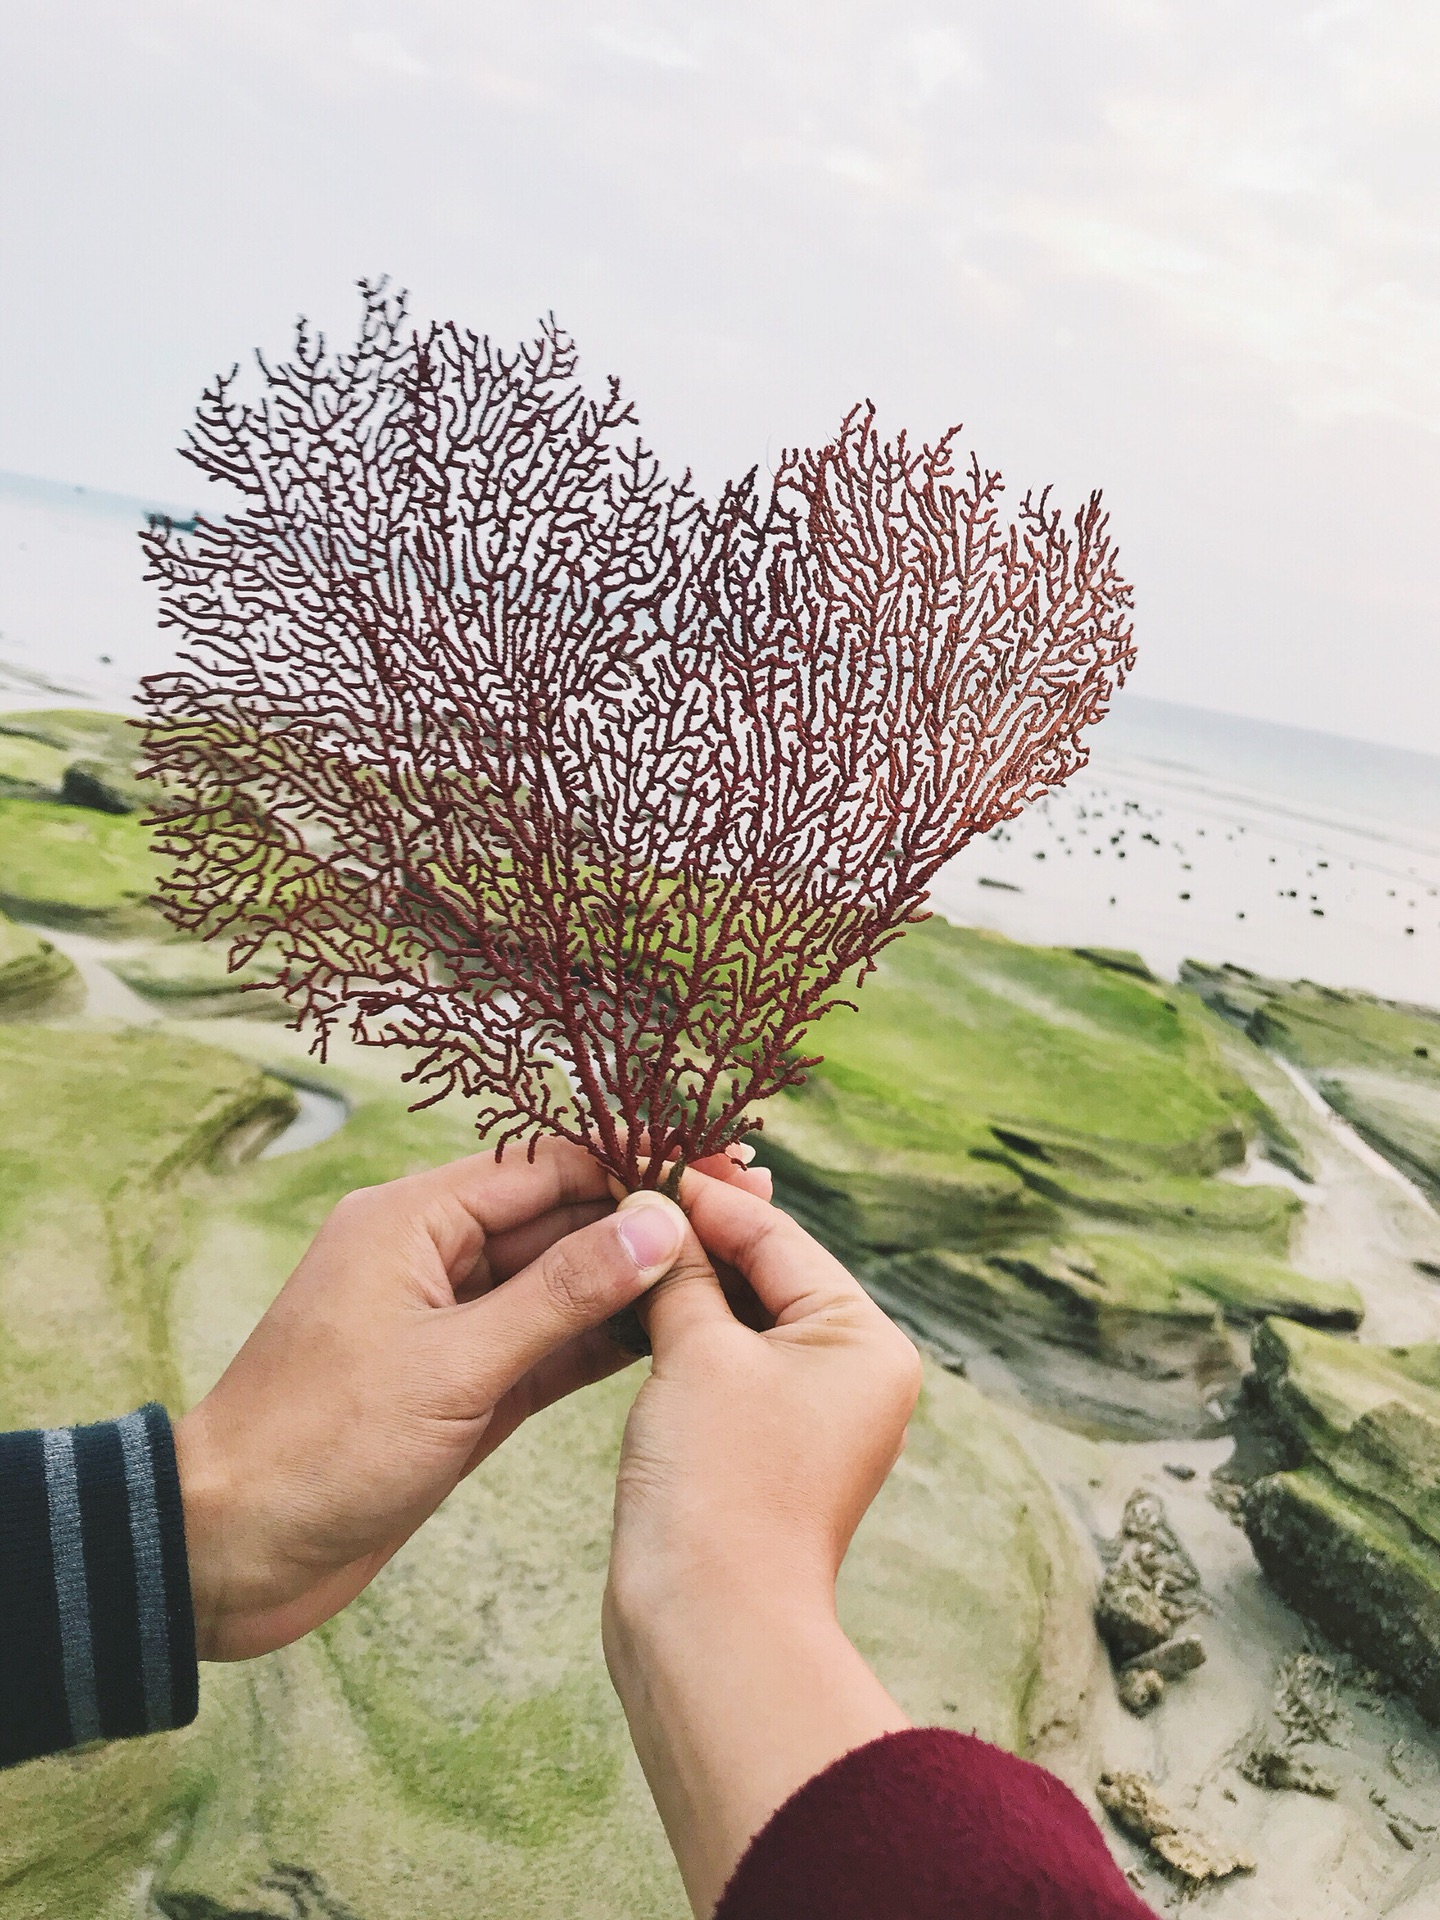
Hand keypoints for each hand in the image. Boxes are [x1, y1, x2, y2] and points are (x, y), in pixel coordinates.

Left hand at [175, 1138, 764, 1661]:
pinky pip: (544, 1346)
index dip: (636, 1163)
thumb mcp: (454, 1366)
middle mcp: (433, 1258)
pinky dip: (601, 1340)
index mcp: (412, 1220)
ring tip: (731, 1265)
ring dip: (633, 1278)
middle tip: (748, 1208)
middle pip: (560, 1219)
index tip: (718, 1162)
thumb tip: (655, 1222)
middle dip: (647, 1215)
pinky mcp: (459, 1388)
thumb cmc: (321, 1448)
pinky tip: (672, 1333)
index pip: (547, 1167)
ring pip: (559, 1285)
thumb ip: (561, 1294)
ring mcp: (448, 1325)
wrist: (229, 1554)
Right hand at [602, 1171, 922, 1916]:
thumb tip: (657, 1208)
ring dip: (680, 1289)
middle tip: (620, 1197)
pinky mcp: (764, 1450)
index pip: (779, 1237)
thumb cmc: (719, 1484)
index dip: (705, 1199)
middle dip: (693, 1242)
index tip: (640, 1165)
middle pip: (765, 1275)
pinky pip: (724, 1368)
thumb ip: (679, 1273)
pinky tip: (628, 1313)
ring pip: (739, 1322)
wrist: (709, 1628)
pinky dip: (680, 1338)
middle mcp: (853, 1374)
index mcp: (864, 1340)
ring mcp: (810, 1416)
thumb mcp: (697, 1353)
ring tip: (615, 1246)